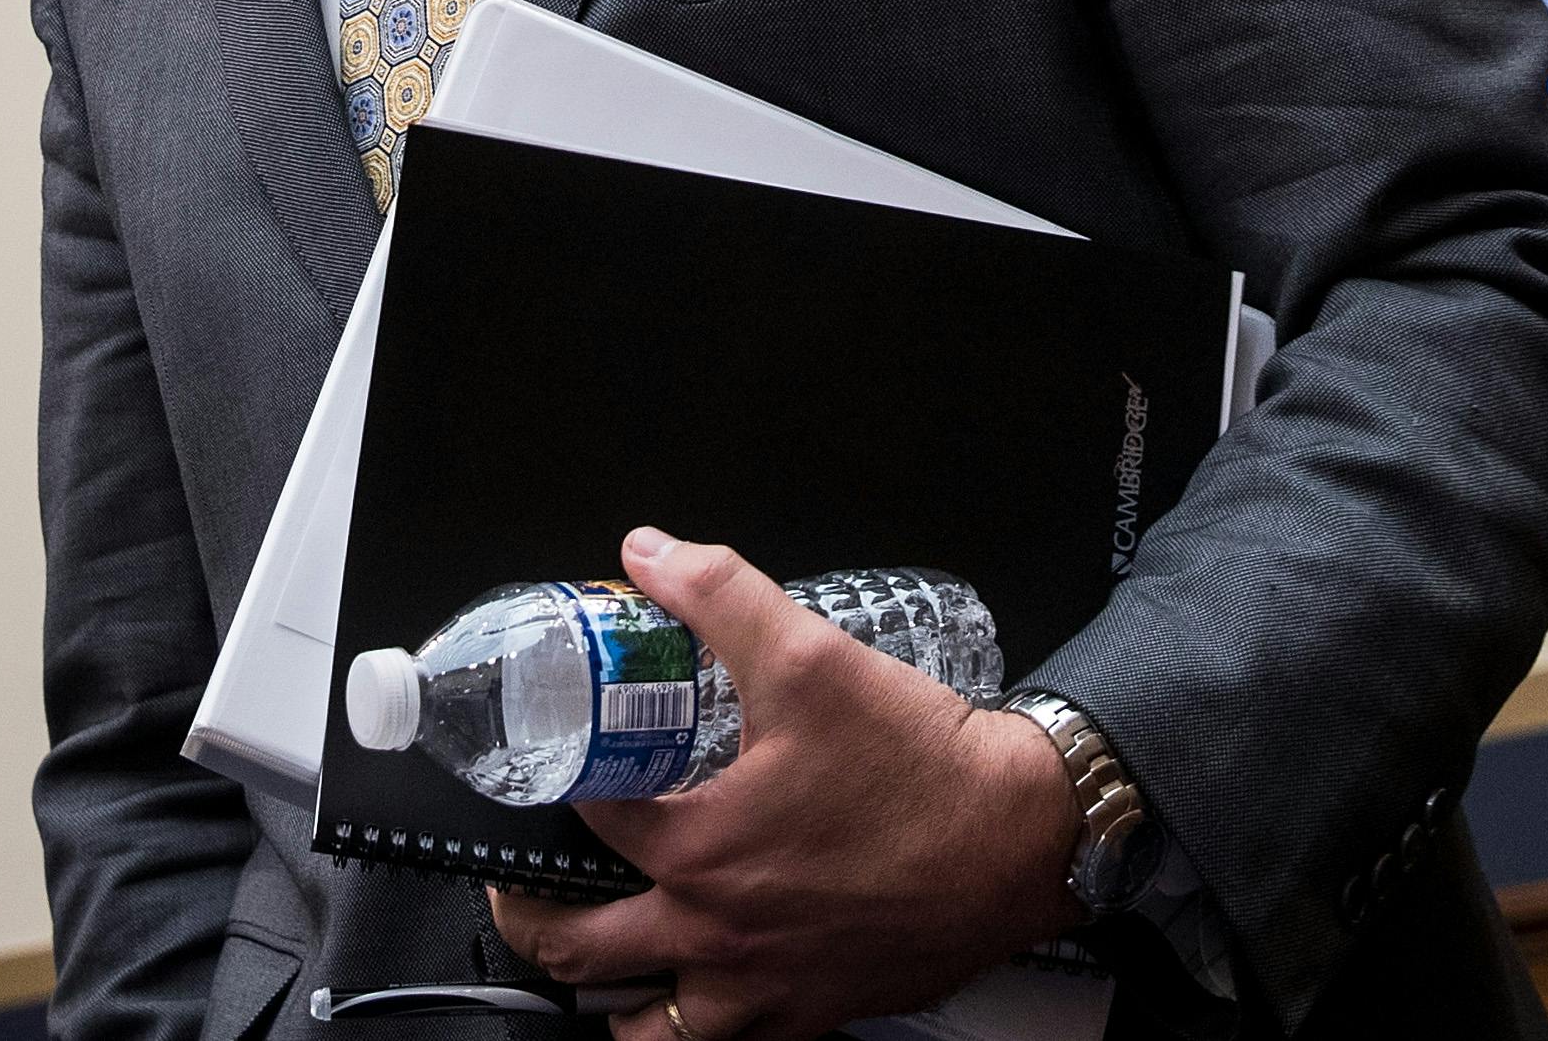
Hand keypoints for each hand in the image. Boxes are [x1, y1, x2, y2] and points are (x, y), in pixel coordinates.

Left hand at [489, 530, 1079, 1040]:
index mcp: (702, 851)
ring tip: (602, 959)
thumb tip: (651, 554)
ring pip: (646, 1031)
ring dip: (611, 999)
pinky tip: (705, 988)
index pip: (583, 825)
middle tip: (524, 892)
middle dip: (533, 920)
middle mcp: (719, 935)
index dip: (556, 789)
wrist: (1024, 838)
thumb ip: (719, 596)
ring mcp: (765, 989)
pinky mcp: (816, 1013)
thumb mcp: (811, 656)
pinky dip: (697, 1024)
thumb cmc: (924, 765)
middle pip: (579, 952)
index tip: (554, 771)